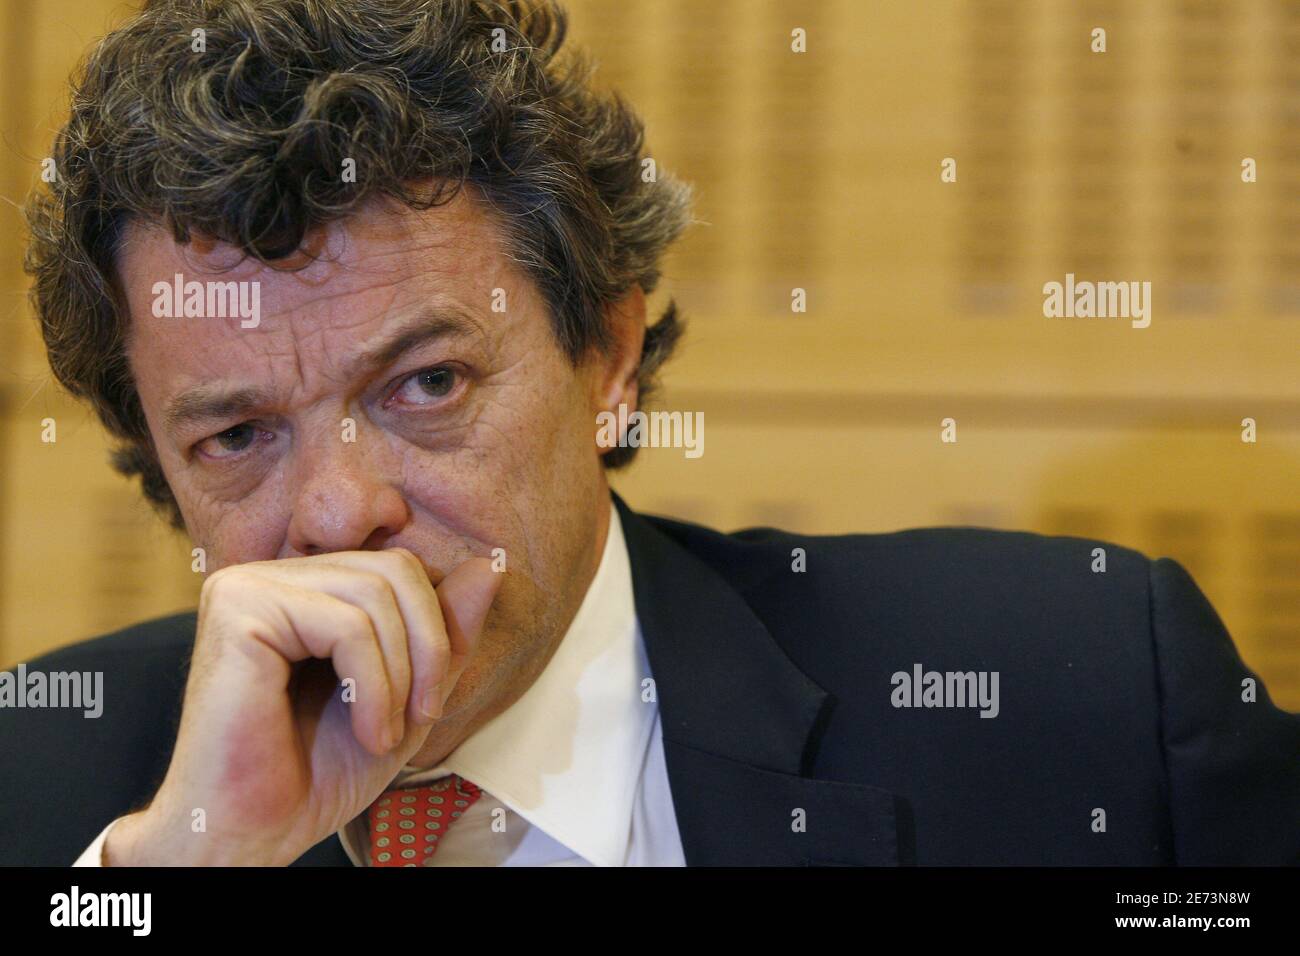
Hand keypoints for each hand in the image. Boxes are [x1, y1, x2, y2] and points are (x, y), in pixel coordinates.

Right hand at [104, 549, 499, 865]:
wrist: (249, 834)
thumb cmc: (316, 772)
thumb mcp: (408, 695)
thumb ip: (446, 632)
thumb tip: (491, 565)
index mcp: (303, 587)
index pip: (399, 567)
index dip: (435, 629)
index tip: (431, 700)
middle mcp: (270, 575)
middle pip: (394, 569)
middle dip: (427, 647)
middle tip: (421, 716)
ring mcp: (248, 586)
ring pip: (375, 594)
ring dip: (400, 675)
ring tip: (386, 734)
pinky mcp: (237, 611)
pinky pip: (345, 625)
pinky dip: (375, 686)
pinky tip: (367, 732)